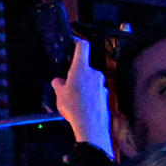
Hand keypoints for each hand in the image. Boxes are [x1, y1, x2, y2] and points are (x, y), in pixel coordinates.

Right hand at [52, 36, 113, 156]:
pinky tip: (82, 105)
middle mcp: (95, 74)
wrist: (91, 125)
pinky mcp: (106, 95)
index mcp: (82, 69)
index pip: (83, 47)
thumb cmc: (73, 106)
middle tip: (66, 85)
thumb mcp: (59, 93)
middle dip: (76, 74)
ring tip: (73, 98)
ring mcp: (102, 85)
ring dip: (83, 85)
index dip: (77, 42)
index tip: (73, 41)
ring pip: (90, 81)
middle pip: (85, 68)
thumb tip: (59, 81)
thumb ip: (58, 84)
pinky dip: (89, 95)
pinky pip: (95, 91)